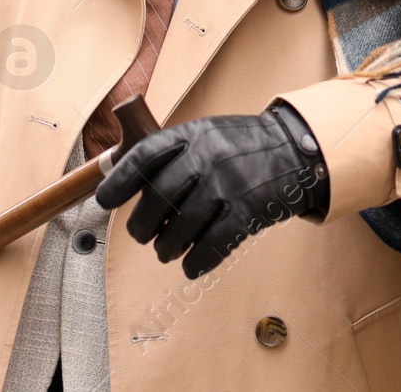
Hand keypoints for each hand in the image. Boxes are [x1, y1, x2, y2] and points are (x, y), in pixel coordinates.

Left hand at [95, 103, 328, 277]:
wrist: (296, 148)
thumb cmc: (243, 146)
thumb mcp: (207, 133)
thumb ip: (174, 153)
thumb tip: (132, 187)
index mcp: (192, 134)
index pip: (145, 156)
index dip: (120, 181)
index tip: (104, 200)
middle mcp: (207, 156)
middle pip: (158, 198)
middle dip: (143, 224)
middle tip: (142, 236)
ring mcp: (228, 183)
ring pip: (182, 227)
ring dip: (167, 247)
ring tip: (166, 251)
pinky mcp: (248, 211)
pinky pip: (213, 244)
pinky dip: (197, 261)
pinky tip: (191, 266)